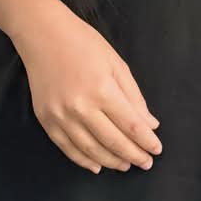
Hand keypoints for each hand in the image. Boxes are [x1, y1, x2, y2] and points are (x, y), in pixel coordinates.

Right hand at [15, 2, 162, 173]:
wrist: (43, 35)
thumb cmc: (84, 44)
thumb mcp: (116, 63)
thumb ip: (134, 96)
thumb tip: (149, 124)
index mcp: (103, 90)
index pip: (131, 125)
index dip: (146, 141)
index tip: (157, 150)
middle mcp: (81, 107)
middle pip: (113, 141)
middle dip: (133, 155)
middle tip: (146, 163)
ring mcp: (61, 116)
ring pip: (91, 150)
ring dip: (111, 161)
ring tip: (126, 165)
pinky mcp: (46, 120)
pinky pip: (67, 148)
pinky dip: (84, 160)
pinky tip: (97, 166)